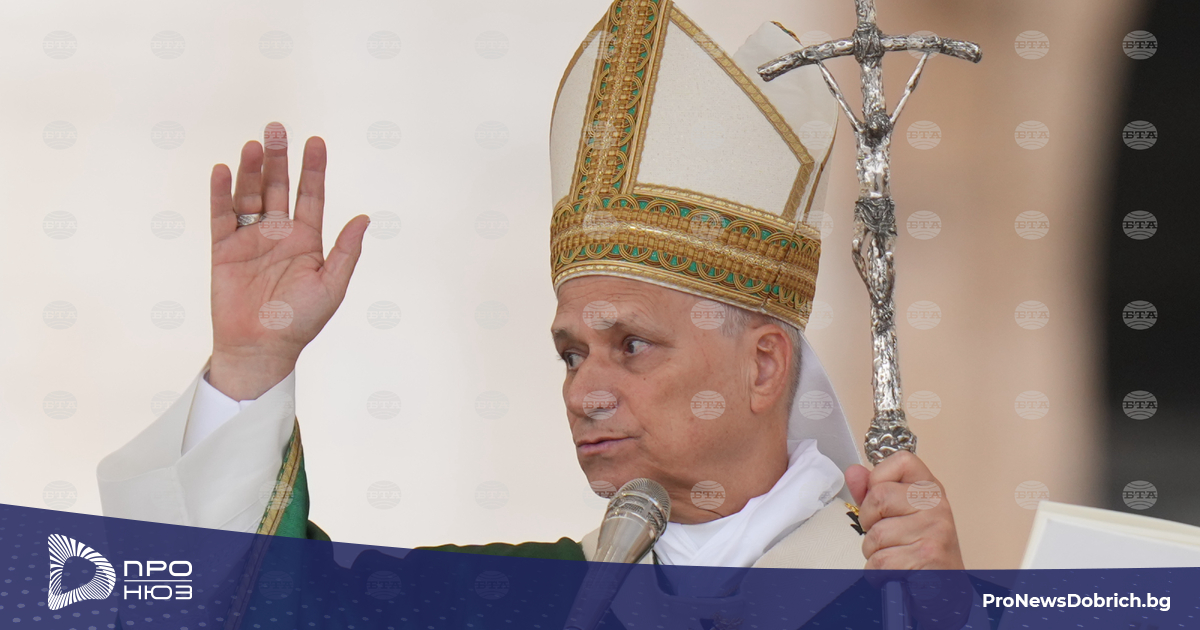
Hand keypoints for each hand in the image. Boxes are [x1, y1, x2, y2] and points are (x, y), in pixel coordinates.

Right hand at [207, 122, 369, 399]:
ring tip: (254, 144)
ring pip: (251, 195)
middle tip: (277, 128)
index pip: (310, 196)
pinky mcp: (223, 250)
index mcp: (306, 240)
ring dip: (252, 170)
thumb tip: (363, 217)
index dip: (313, 169)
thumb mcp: (331, 286)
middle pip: (279, 187)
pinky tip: (223, 170)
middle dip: (279, 158)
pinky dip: (221, 193)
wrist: (261, 348)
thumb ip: (346, 252)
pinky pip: (221, 216)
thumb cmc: (300, 322)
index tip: (316, 141)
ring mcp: (250, 240)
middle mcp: (278, 234)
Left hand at [845, 450, 963, 570]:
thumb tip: (853, 471)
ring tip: (893, 554)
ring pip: (876, 533)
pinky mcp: (928, 555)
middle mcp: (937, 504)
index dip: (879, 479)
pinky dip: (878, 572)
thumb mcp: (896, 514)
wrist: (944, 589)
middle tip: (885, 535)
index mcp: (929, 488)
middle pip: (879, 497)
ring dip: (873, 551)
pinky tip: (895, 571)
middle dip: (869, 522)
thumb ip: (872, 491)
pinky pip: (880, 560)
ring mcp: (935, 528)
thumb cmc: (919, 550)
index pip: (901, 460)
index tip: (882, 502)